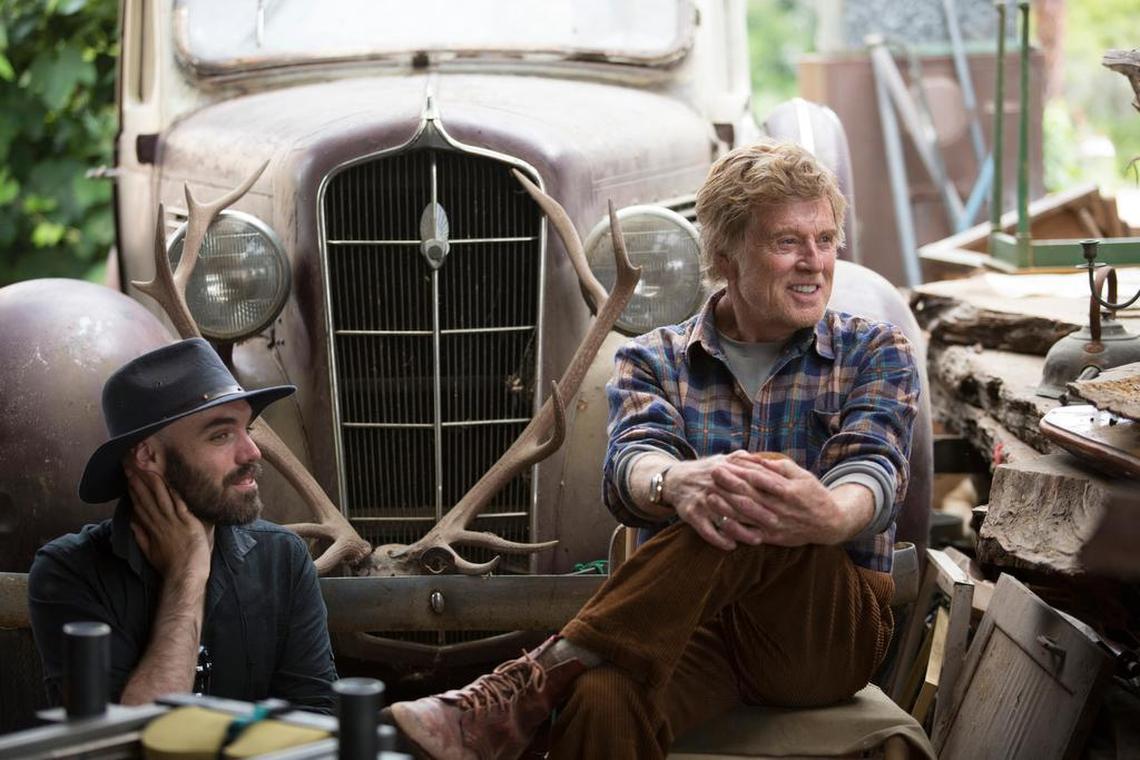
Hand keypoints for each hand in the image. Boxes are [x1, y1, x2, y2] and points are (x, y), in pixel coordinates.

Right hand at [126, 470, 212, 580]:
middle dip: (138, 482)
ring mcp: (174, 521)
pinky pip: (179, 503)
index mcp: (152, 528)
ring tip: (145, 468)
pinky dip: (173, 492)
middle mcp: (161, 522)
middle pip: (147, 498)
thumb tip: (132, 523)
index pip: (140, 506)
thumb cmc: (170, 565)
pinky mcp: (188, 522)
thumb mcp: (150, 552)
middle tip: (131, 467)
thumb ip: (141, 536)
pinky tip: (168, 481)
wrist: (185, 574)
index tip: (128, 478)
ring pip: (161, 497)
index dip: (133, 492)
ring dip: (152, 482)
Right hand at [663, 452, 767, 551]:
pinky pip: (705, 529)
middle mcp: (714, 484)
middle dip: (759, 512)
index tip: (786, 495)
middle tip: (777, 523)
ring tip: (758, 540)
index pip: (750, 478)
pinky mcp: (690, 513)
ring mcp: (702, 499)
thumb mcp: (723, 460)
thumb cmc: (706, 472)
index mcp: (724, 469)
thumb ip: (744, 460)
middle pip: (740, 499)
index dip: (768, 486)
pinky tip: (731, 546)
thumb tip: (766, 459)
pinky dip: (718, 539)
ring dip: (742, 531)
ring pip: (724, 517)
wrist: (675, 480)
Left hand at [707, 456, 864, 545]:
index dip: (740, 470)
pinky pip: (750, 535)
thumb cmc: (813, 494)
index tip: (725, 462)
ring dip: (726, 506)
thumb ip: (780, 467)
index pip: (759, 478)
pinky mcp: (773, 538)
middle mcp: (780, 508)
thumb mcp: (802, 475)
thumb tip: (757, 458)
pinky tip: (721, 521)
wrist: (829, 523)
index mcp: (787, 490)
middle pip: (749, 495)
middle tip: (712, 472)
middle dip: (728, 484)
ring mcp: (775, 524)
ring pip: (746, 515)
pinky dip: (735, 529)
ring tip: (710, 495)